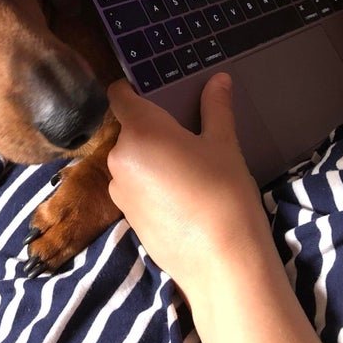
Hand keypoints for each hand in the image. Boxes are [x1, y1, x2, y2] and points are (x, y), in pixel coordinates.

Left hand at [107, 74, 268, 298]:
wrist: (221, 263)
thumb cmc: (223, 193)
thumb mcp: (223, 144)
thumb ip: (216, 107)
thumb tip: (218, 78)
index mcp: (139, 130)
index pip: (119, 95)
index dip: (133, 89)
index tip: (155, 92)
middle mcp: (119, 157)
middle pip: (129, 128)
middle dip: (152, 127)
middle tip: (188, 134)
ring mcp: (119, 190)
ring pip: (132, 159)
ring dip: (151, 157)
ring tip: (188, 168)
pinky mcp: (126, 217)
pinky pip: (134, 187)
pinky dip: (150, 184)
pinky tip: (181, 196)